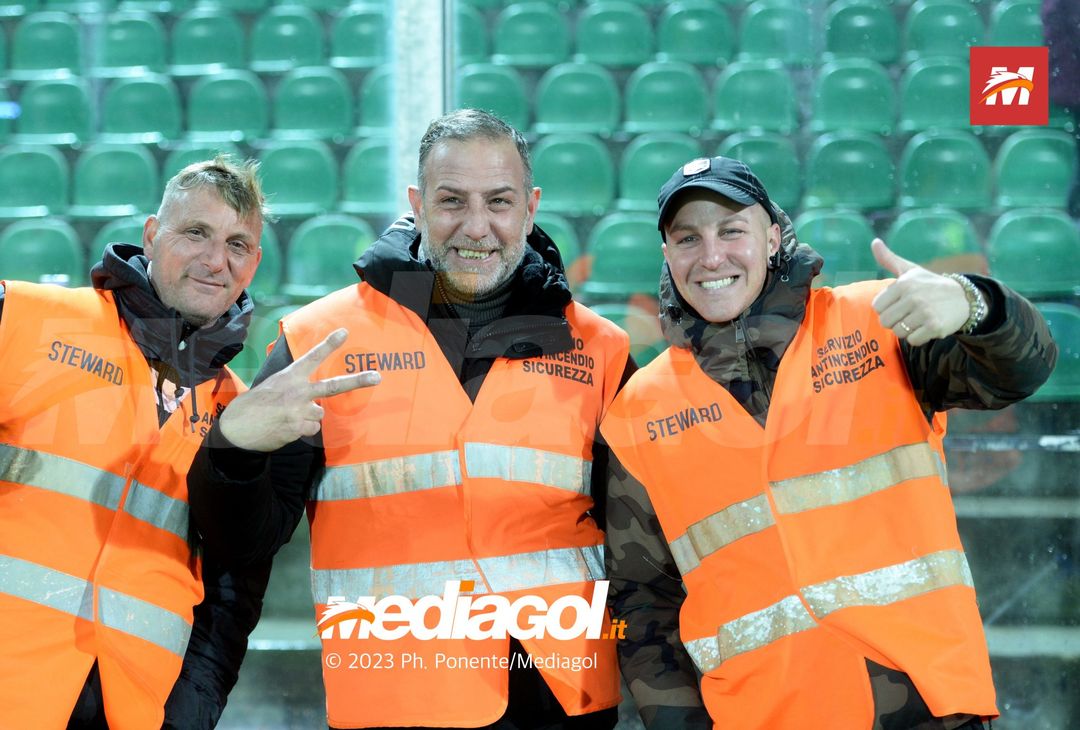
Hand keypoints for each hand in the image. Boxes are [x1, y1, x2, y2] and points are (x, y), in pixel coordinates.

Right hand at [219, 329, 379, 451]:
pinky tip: (285, 427)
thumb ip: (294, 388)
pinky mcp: (298, 429)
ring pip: (320, 413)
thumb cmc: (254, 406)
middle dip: (357, 381)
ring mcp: (299, 411)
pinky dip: (302, 429)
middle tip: (377, 376)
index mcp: (289, 377)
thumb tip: (316, 400)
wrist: (237, 429)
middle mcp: (297, 392)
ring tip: (287, 416)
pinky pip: (312, 428)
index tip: (344, 332)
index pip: (312, 357)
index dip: (329, 344)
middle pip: (333, 386)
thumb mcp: (272, 386)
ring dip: (309, 416)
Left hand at [870, 238, 968, 345]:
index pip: (877, 307)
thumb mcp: (910, 269)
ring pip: (899, 332)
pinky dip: (918, 337)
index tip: (898, 303)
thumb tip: (874, 242)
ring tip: (918, 320)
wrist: (964, 298)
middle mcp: (913, 297)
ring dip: (907, 330)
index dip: (886, 308)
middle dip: (894, 321)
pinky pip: (913, 340)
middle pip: (885, 321)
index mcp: (903, 283)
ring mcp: (924, 312)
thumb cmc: (930, 284)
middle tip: (908, 314)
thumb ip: (889, 259)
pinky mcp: (935, 327)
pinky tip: (927, 327)